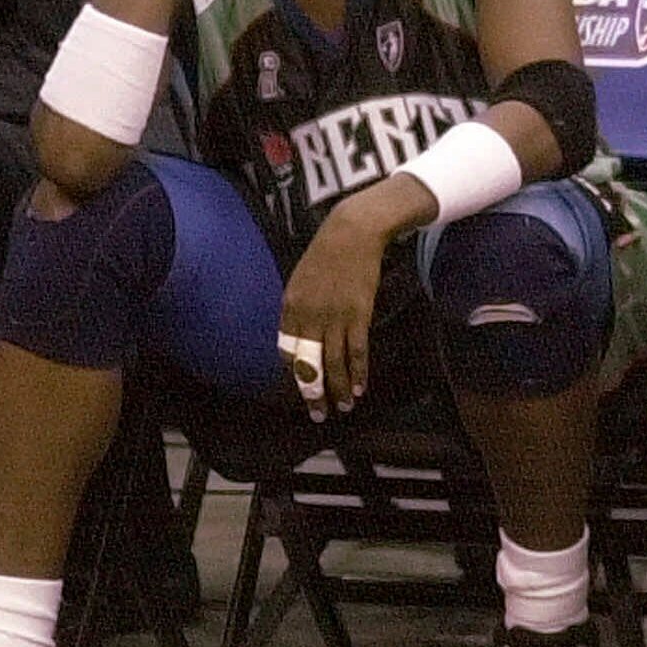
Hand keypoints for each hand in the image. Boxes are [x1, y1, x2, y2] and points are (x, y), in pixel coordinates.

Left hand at [278, 199, 395, 419]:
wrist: (352, 231)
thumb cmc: (326, 252)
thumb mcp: (301, 278)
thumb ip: (298, 307)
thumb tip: (299, 333)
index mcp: (290, 306)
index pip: (287, 351)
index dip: (294, 373)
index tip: (301, 388)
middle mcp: (309, 316)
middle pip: (308, 364)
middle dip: (313, 393)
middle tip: (318, 414)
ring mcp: (334, 317)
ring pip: (334, 364)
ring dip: (338, 390)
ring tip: (343, 407)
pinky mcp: (358, 314)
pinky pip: (357, 351)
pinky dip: (358, 372)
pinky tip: (359, 388)